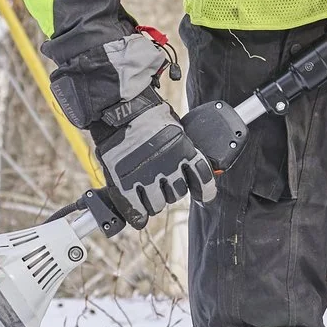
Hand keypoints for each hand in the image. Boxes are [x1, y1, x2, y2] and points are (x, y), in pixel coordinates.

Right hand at [93, 91, 217, 224]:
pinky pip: (136, 209)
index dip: (205, 191)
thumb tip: (189, 166)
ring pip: (158, 204)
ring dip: (155, 202)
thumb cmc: (148, 115)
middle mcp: (168, 167)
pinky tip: (139, 216)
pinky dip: (138, 215)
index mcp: (185, 150)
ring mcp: (146, 177)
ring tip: (148, 193)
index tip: (204, 196)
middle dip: (172, 190)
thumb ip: (183, 148)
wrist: (120, 110)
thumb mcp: (176, 129)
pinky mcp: (125, 184)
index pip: (203, 179)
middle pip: (178, 194)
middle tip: (163, 182)